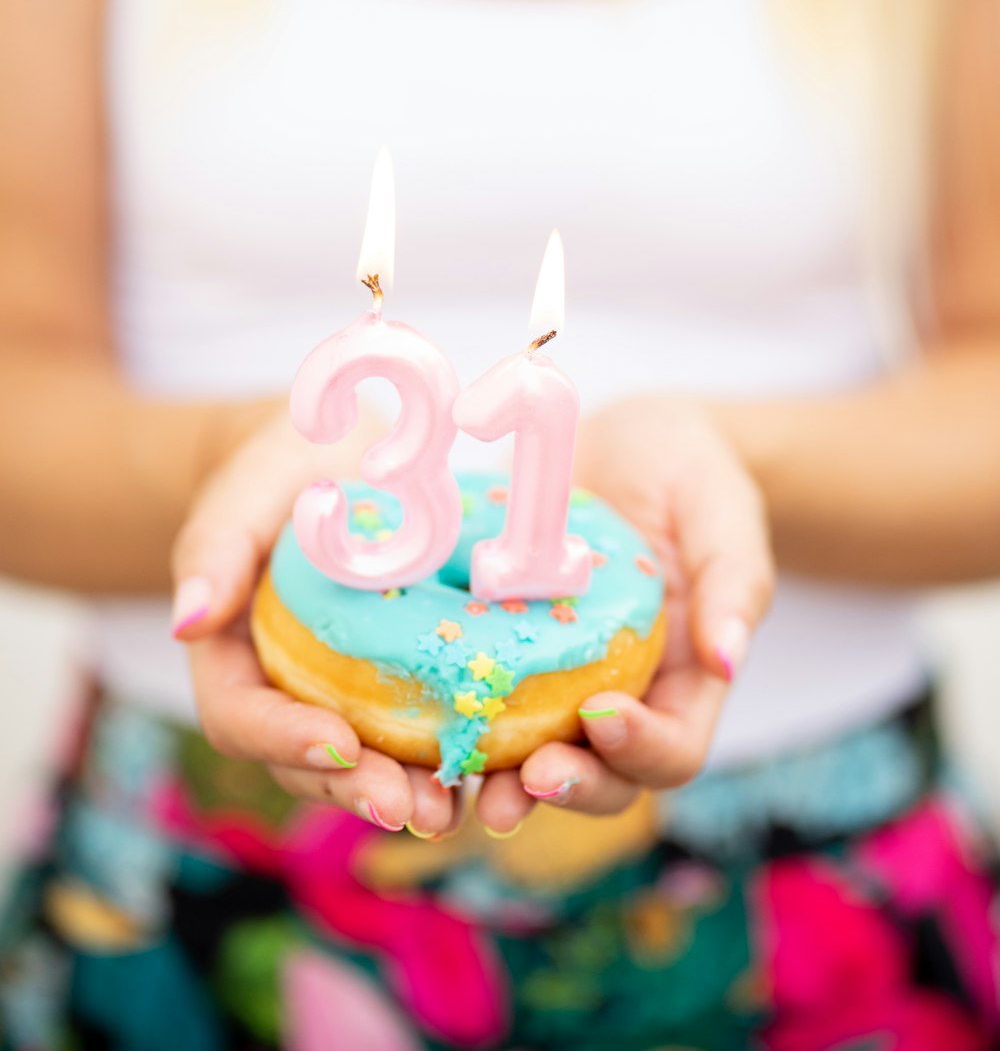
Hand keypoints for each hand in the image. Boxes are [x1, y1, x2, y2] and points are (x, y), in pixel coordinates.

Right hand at [171, 403, 460, 837]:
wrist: (343, 460)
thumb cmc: (284, 471)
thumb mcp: (247, 492)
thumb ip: (215, 548)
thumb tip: (189, 619)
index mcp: (231, 656)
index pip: (241, 716)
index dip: (284, 738)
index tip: (338, 742)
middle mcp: (283, 694)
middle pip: (306, 762)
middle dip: (355, 789)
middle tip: (411, 808)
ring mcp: (340, 700)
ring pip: (363, 766)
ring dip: (407, 794)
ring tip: (453, 809)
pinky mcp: (397, 691)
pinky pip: (418, 735)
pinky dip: (451, 758)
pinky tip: (493, 773)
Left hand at [476, 399, 772, 832]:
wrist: (632, 444)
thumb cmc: (692, 475)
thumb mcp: (723, 512)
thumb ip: (733, 581)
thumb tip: (728, 657)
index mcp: (686, 679)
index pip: (674, 747)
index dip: (641, 749)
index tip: (603, 717)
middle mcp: (625, 697)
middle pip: (605, 778)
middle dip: (567, 787)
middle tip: (526, 779)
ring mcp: (562, 684)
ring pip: (535, 760)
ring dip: (502, 782)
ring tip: (465, 786)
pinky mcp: (507, 653)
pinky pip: (481, 702)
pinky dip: (452, 725)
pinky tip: (414, 731)